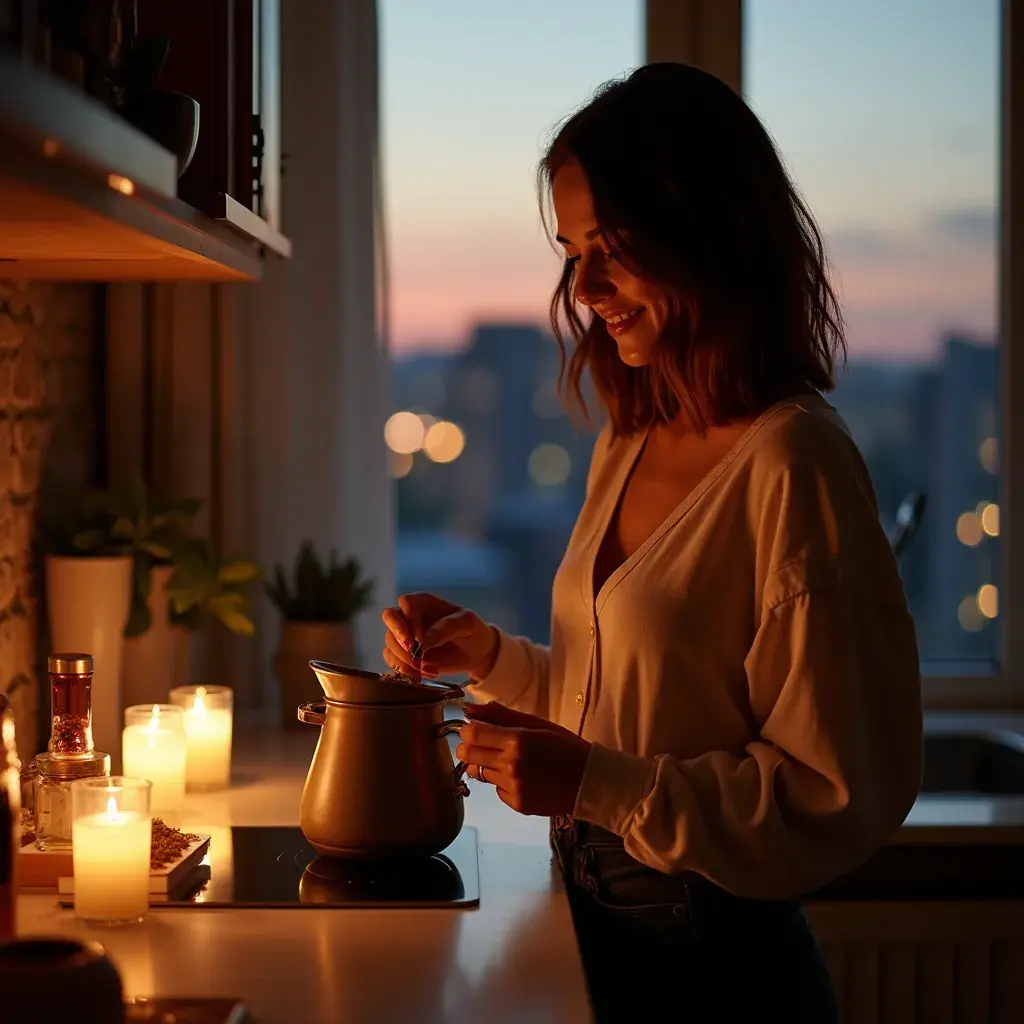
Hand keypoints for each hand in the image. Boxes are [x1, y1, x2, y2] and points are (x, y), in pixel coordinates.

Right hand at [381, 592, 498, 679]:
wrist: (476, 654)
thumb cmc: (473, 631)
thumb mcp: (467, 624)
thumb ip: (448, 627)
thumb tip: (425, 640)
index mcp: (424, 602)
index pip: (406, 602)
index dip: (410, 619)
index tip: (421, 638)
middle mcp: (411, 616)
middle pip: (389, 617)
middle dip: (397, 636)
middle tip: (412, 651)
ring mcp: (406, 635)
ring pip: (390, 643)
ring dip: (404, 658)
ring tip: (427, 668)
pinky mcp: (405, 654)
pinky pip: (392, 660)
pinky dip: (404, 669)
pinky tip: (423, 674)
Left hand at [456, 701, 591, 816]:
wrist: (590, 781)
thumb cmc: (566, 747)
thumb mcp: (538, 724)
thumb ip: (502, 716)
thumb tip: (470, 709)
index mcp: (517, 740)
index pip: (472, 734)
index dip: (468, 730)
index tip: (475, 729)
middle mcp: (511, 765)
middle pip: (467, 755)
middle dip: (470, 748)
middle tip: (486, 745)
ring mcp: (513, 787)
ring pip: (479, 773)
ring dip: (487, 765)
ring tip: (510, 762)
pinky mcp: (517, 804)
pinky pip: (496, 790)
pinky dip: (502, 783)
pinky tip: (523, 778)